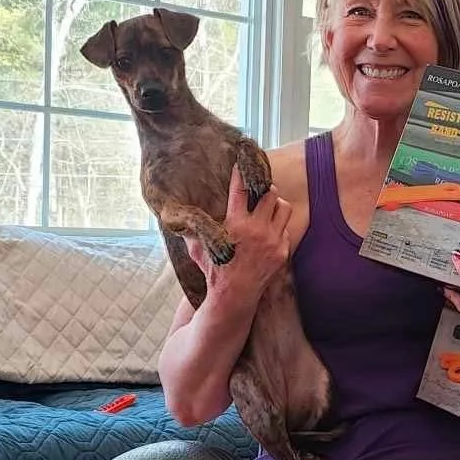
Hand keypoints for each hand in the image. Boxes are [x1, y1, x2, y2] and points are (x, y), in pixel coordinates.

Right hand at [189, 165, 292, 301]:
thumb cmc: (213, 271)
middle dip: (264, 190)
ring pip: (284, 207)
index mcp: (235, 224)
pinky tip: (268, 233)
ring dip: (276, 205)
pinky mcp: (282, 251)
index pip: (240, 189)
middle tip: (258, 192)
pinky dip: (279, 228)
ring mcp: (272, 240)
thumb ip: (192, 230)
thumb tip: (173, 216)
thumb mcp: (197, 248)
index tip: (242, 162)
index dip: (241, 173)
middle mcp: (257, 229)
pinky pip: (286, 229)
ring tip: (267, 209)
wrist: (233, 296)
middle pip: (270, 193)